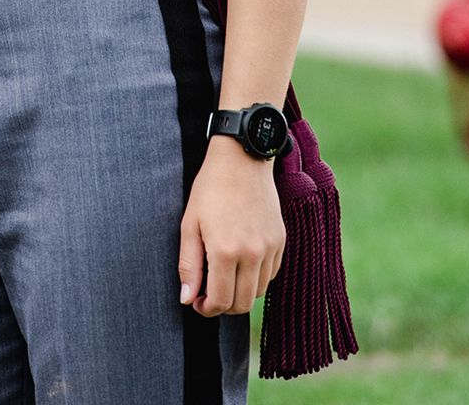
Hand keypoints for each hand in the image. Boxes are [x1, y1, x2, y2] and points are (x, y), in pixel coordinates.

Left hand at [178, 137, 286, 316]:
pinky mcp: (280, 240)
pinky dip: (255, 278)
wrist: (242, 160)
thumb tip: (187, 299)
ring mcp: (270, 247)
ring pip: (258, 292)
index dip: (206, 309)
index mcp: (226, 251)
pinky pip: (270, 274)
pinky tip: (240, 263)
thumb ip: (188, 266)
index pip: (221, 302)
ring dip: (239, 293)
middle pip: (242, 304)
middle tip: (207, 293)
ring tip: (223, 277)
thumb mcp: (190, 225)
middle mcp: (252, 254)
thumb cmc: (210, 189)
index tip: (197, 302)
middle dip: (222, 306)